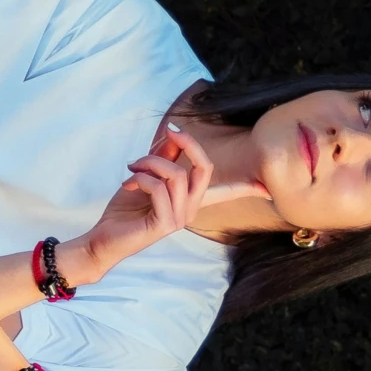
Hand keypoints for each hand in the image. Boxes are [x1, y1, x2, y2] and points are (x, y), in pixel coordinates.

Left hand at [76, 126, 264, 272]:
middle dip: (189, 143)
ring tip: (133, 167)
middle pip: (205, 168)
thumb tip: (173, 135)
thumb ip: (162, 158)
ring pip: (177, 175)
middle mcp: (191, 210)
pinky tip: (128, 183)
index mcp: (191, 200)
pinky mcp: (164, 224)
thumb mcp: (145, 178)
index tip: (266, 186)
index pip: (226, 191)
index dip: (246, 186)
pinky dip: (141, 178)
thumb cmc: (125, 211)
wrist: (104, 240)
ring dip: (151, 162)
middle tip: (170, 130)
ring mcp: (180, 219)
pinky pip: (159, 188)